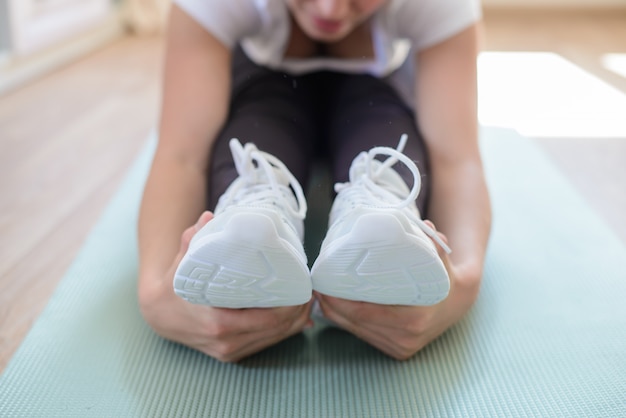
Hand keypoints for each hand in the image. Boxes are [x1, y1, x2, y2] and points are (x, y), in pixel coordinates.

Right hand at [138, 211, 313, 361]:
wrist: (159, 314)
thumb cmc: (175, 284)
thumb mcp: (182, 260)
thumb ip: (194, 239)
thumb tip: (208, 217)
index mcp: (218, 322)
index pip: (267, 319)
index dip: (291, 306)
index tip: (303, 288)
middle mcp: (225, 342)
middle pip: (276, 330)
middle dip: (298, 312)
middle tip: (311, 292)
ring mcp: (228, 351)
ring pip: (273, 340)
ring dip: (295, 323)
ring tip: (308, 303)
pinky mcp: (231, 355)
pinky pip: (264, 345)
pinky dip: (284, 333)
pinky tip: (298, 320)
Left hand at [315, 220, 480, 359]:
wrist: (457, 303)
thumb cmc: (443, 277)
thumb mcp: (440, 258)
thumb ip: (432, 243)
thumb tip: (424, 224)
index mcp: (414, 319)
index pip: (364, 313)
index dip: (339, 301)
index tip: (323, 285)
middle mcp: (405, 338)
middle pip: (354, 323)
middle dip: (331, 305)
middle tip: (317, 285)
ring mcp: (400, 348)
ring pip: (355, 331)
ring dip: (334, 314)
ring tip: (321, 293)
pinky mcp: (396, 351)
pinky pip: (363, 336)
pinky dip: (346, 322)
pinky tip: (334, 307)